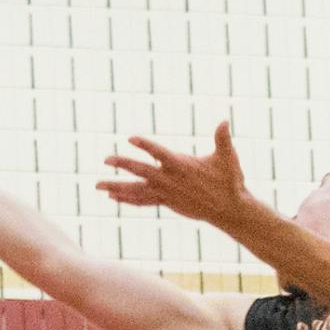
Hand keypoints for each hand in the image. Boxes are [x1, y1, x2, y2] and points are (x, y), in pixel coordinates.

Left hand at [100, 125, 255, 228]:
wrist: (229, 210)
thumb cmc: (230, 182)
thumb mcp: (228, 158)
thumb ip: (222, 138)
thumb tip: (224, 120)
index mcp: (182, 166)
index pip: (160, 153)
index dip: (146, 145)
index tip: (130, 139)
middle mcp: (171, 180)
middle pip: (142, 171)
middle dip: (123, 165)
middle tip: (106, 159)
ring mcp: (167, 193)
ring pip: (137, 190)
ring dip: (117, 187)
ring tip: (98, 185)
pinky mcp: (167, 202)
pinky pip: (143, 201)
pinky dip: (128, 199)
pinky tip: (114, 197)